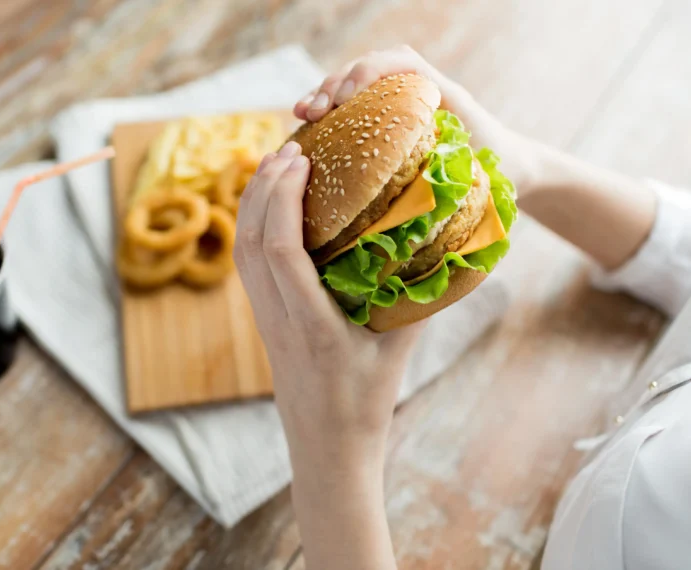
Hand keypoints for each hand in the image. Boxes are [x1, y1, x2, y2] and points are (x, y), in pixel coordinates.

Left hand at [234, 140, 420, 568]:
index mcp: (315, 327)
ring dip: (252, 202)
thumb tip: (447, 241)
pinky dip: (252, 226)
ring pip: (243, 252)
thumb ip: (418, 295)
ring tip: (275, 163)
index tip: (301, 160)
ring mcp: (263, 320)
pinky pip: (247, 265)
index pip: (283, 253)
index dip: (284, 200)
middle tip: (290, 147)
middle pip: (253, 243)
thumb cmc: (367, 401)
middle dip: (264, 187)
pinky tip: (269, 205)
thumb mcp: (400, 346)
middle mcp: (278, 320)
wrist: (326, 445)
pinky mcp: (261, 321)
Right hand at [295, 45, 540, 194]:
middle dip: (335, 85)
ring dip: (324, 97)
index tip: (347, 98)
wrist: (514, 166)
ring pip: (352, 87)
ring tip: (302, 116)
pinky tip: (306, 132)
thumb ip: (459, 164)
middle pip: (367, 69)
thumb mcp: (486, 163)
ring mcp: (398, 104)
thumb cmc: (502, 166)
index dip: (368, 72)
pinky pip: (351, 111)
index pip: (400, 61)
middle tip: (314, 111)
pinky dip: (328, 118)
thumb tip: (418, 186)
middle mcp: (416, 89)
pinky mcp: (385, 121)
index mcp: (440, 90)